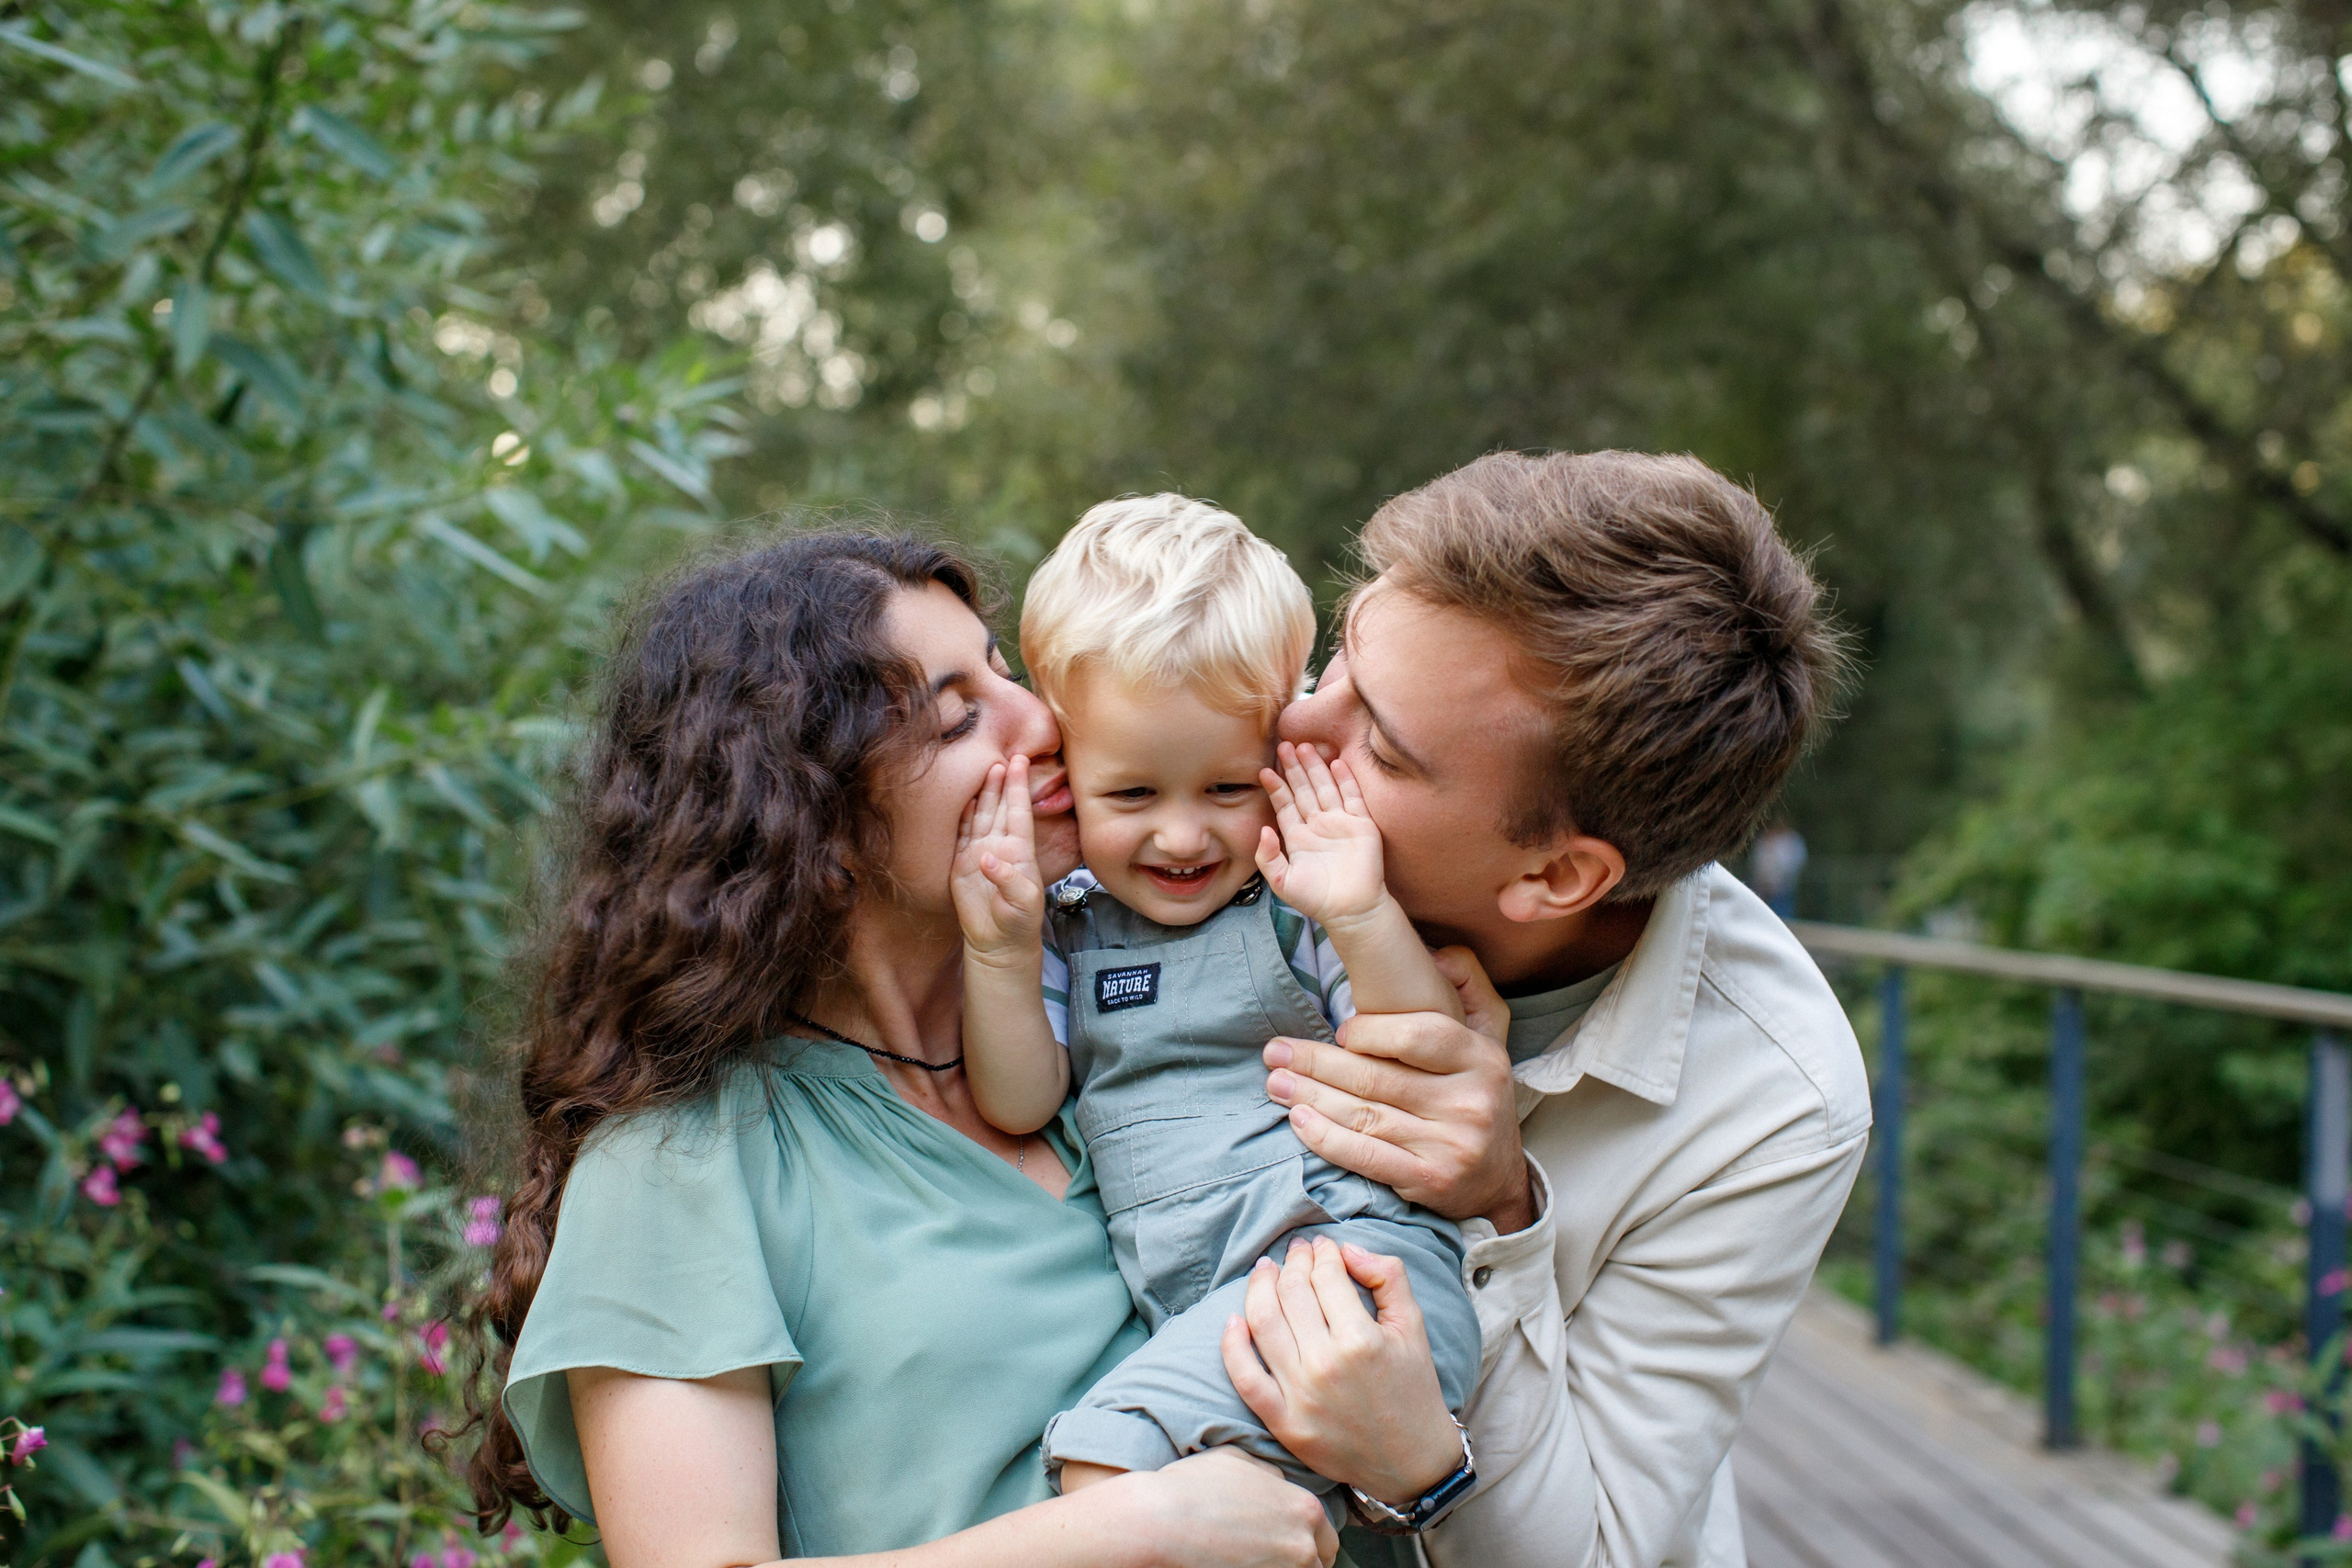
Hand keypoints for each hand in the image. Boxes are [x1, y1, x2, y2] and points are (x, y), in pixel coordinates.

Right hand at [952, 755, 1044, 964]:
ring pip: (981, 815)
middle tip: (999, 755)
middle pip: (999, 807)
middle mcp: (1000, 847)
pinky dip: (961, 815)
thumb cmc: (1019, 923)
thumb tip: (986, 859)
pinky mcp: (962, 864)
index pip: (1019, 812)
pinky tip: (961, 798)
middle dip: (1000, 782)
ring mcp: (980, 853)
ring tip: (983, 769)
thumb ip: (1008, 880)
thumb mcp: (1022, 903)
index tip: (1019, 761)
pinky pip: (961, 833)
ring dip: (982, 793)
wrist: (998, 943)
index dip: (1018, 787)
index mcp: (1019, 851)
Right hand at [1078, 1447, 1336, 1567]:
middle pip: (1319, 1563)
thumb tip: (1277, 1480)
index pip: (1325, 1537)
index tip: (1287, 1545)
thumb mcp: (1236, 1458)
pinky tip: (1239, 1566)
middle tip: (1271, 1558)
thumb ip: (1268, 1472)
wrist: (1160, 1521)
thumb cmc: (1192, 1488)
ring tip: (1251, 1562)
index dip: (1307, 1542)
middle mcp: (1304, 1543)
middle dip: (1300, 1561)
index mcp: (1305, 1508)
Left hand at [1222, 1237, 1460, 1505]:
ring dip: (1259, 1287)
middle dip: (1293, 1262)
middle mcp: (1325, 1365)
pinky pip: (1245, 1377)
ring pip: (1263, 1323)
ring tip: (1266, 1270)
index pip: (1326, 1277)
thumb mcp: (1413, 1327)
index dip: (1322, 1254)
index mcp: (1361, 1340)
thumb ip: (1388, 1276)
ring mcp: (1300, 1396)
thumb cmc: (1413, 1389)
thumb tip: (1345, 1249)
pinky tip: (1233, 1319)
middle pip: (1292, 1293)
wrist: (1412, 1462)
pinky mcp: (1283, 1423)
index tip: (1322, 1246)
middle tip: (1296, 1251)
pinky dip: (1232, 1344)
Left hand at [1255, 742, 1385, 925]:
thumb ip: (1268, 857)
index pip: (1285, 805)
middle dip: (1294, 768)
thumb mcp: (1282, 882)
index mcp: (1299, 837)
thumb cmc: (1316, 899)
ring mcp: (1340, 823)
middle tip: (1284, 745)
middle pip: (1304, 790)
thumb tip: (1264, 830)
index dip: (1276, 787)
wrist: (1351, 910)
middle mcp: (1318, 825)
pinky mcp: (1361, 825)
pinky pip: (1353, 797)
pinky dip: (1345, 779)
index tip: (1264, 770)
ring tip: (1305, 746)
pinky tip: (1336, 762)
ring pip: (1325, 788)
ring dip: (1316, 767)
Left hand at [1265, 948, 1535, 1229]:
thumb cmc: (1476, 1093)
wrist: (1500, 1178)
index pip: (1418, 1036)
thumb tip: (1436, 954)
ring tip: (1275, 1083)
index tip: (1338, 1030)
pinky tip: (1299, 1120)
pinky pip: (1366, 1156)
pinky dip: (1326, 1138)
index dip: (1371, 1031)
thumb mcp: (1491, 1033)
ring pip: (1365, 1115)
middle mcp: (1469, 1101)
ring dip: (1309, 1097)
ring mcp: (1450, 1145)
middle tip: (1276, 1053)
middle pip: (1377, 1077)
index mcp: (1481, 1058)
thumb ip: (1468, 983)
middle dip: (1317, 1063)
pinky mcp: (1429, 1180)